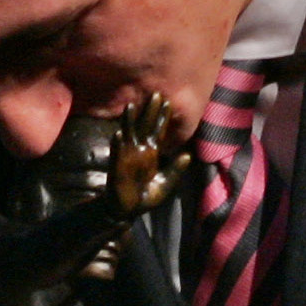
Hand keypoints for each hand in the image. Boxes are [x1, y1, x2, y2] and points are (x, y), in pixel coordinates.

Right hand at [108, 92, 190, 216]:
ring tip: (130, 106)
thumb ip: (176, 169)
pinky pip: (117, 154)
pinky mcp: (118, 167)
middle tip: (155, 94)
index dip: (162, 117)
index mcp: (151, 153)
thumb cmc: (146, 197)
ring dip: (129, 121)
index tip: (167, 101)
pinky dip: (118, 144)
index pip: (157, 131)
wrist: (129, 211)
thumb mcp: (166, 183)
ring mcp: (127, 157)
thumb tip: (188, 154)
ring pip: (128, 134)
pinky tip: (118, 134)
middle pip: (144, 127)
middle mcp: (139, 151)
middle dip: (149, 111)